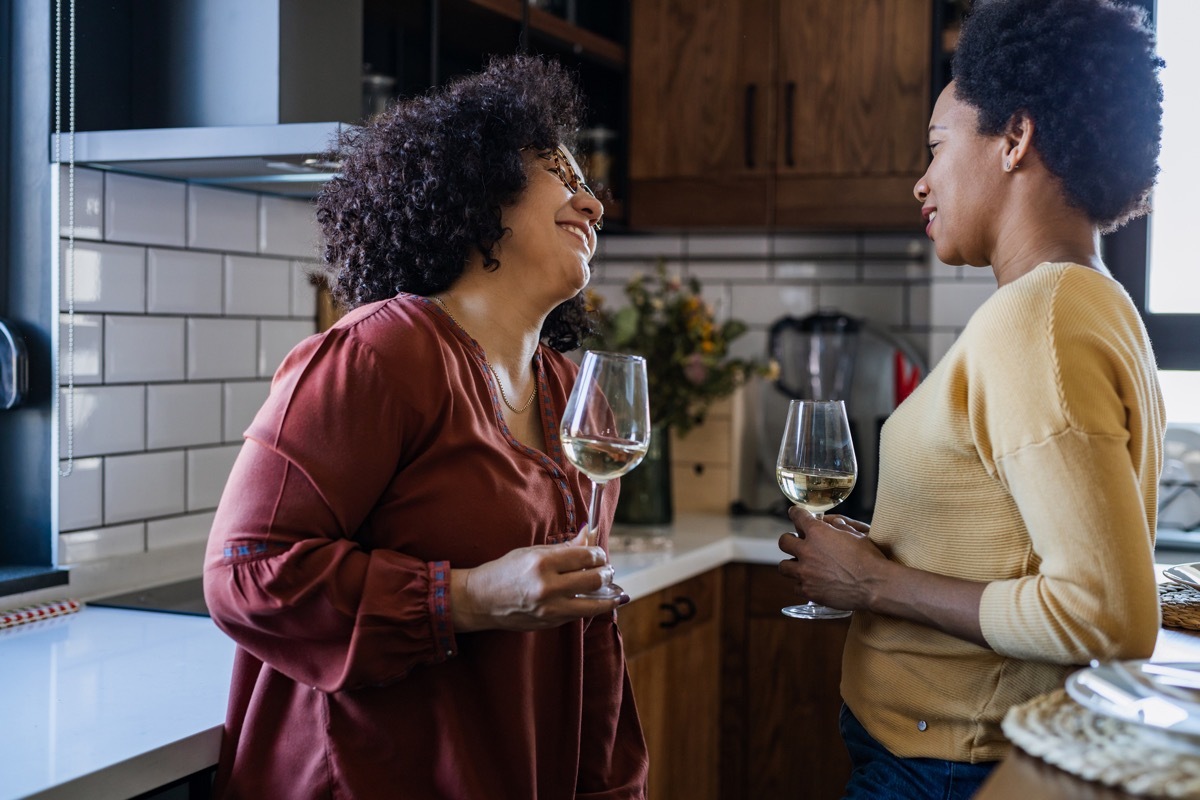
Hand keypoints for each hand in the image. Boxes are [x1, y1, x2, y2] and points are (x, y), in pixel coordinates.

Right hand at [452, 529, 625, 631]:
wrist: (480, 600)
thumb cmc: (504, 571)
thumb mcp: (532, 552)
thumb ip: (564, 548)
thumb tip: (588, 535)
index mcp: (542, 563)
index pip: (585, 557)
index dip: (598, 554)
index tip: (598, 553)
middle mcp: (548, 587)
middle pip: (594, 580)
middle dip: (606, 572)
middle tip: (607, 569)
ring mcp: (550, 609)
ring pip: (594, 604)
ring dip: (609, 595)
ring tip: (615, 590)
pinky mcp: (551, 623)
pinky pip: (579, 614)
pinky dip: (591, 606)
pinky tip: (597, 600)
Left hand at [777, 507, 884, 611]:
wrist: (874, 585)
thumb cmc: (869, 558)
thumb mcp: (856, 535)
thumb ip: (840, 528)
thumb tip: (833, 523)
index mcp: (818, 533)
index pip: (798, 516)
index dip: (796, 513)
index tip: (795, 513)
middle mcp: (807, 551)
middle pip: (784, 542)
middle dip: (789, 540)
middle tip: (796, 543)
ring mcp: (805, 572)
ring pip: (784, 566)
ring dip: (791, 564)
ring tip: (800, 566)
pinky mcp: (809, 590)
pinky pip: (795, 586)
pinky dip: (801, 584)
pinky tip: (810, 583)